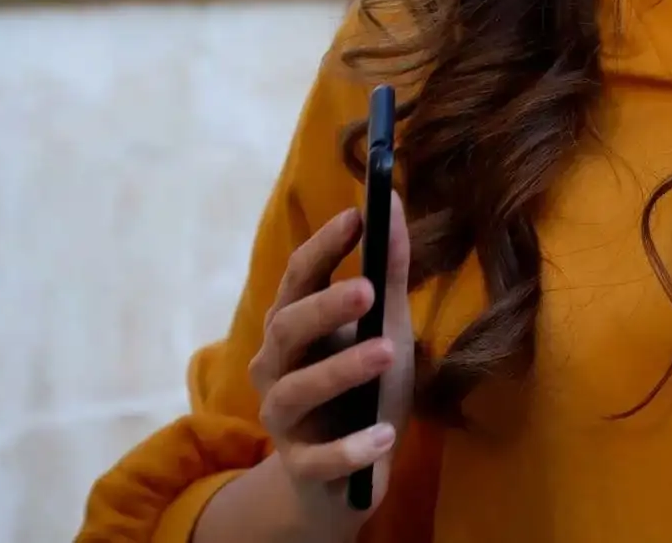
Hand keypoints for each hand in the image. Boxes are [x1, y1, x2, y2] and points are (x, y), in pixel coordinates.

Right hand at [246, 193, 414, 535]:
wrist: (345, 473)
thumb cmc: (364, 386)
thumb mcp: (386, 326)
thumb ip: (389, 271)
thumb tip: (395, 200)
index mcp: (295, 325)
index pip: (299, 278)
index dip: (323, 247)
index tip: (357, 217)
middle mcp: (276, 366)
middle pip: (287, 329)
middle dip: (325, 308)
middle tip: (368, 290)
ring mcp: (282, 418)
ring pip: (296, 391)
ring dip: (340, 370)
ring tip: (387, 352)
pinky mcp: (300, 466)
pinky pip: (316, 459)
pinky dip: (350, 448)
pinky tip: (384, 436)